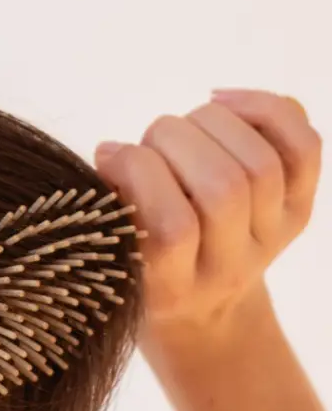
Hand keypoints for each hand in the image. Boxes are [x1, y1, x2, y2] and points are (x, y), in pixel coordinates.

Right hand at [93, 89, 321, 337]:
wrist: (208, 309)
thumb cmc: (139, 274)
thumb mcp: (112, 258)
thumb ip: (107, 211)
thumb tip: (110, 152)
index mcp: (176, 289)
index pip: (172, 227)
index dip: (136, 174)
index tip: (107, 158)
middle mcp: (232, 267)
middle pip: (222, 187)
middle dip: (171, 141)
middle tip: (145, 144)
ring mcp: (273, 237)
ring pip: (259, 162)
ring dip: (208, 124)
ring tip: (179, 129)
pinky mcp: (300, 208)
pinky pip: (302, 146)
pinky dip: (263, 108)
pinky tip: (220, 101)